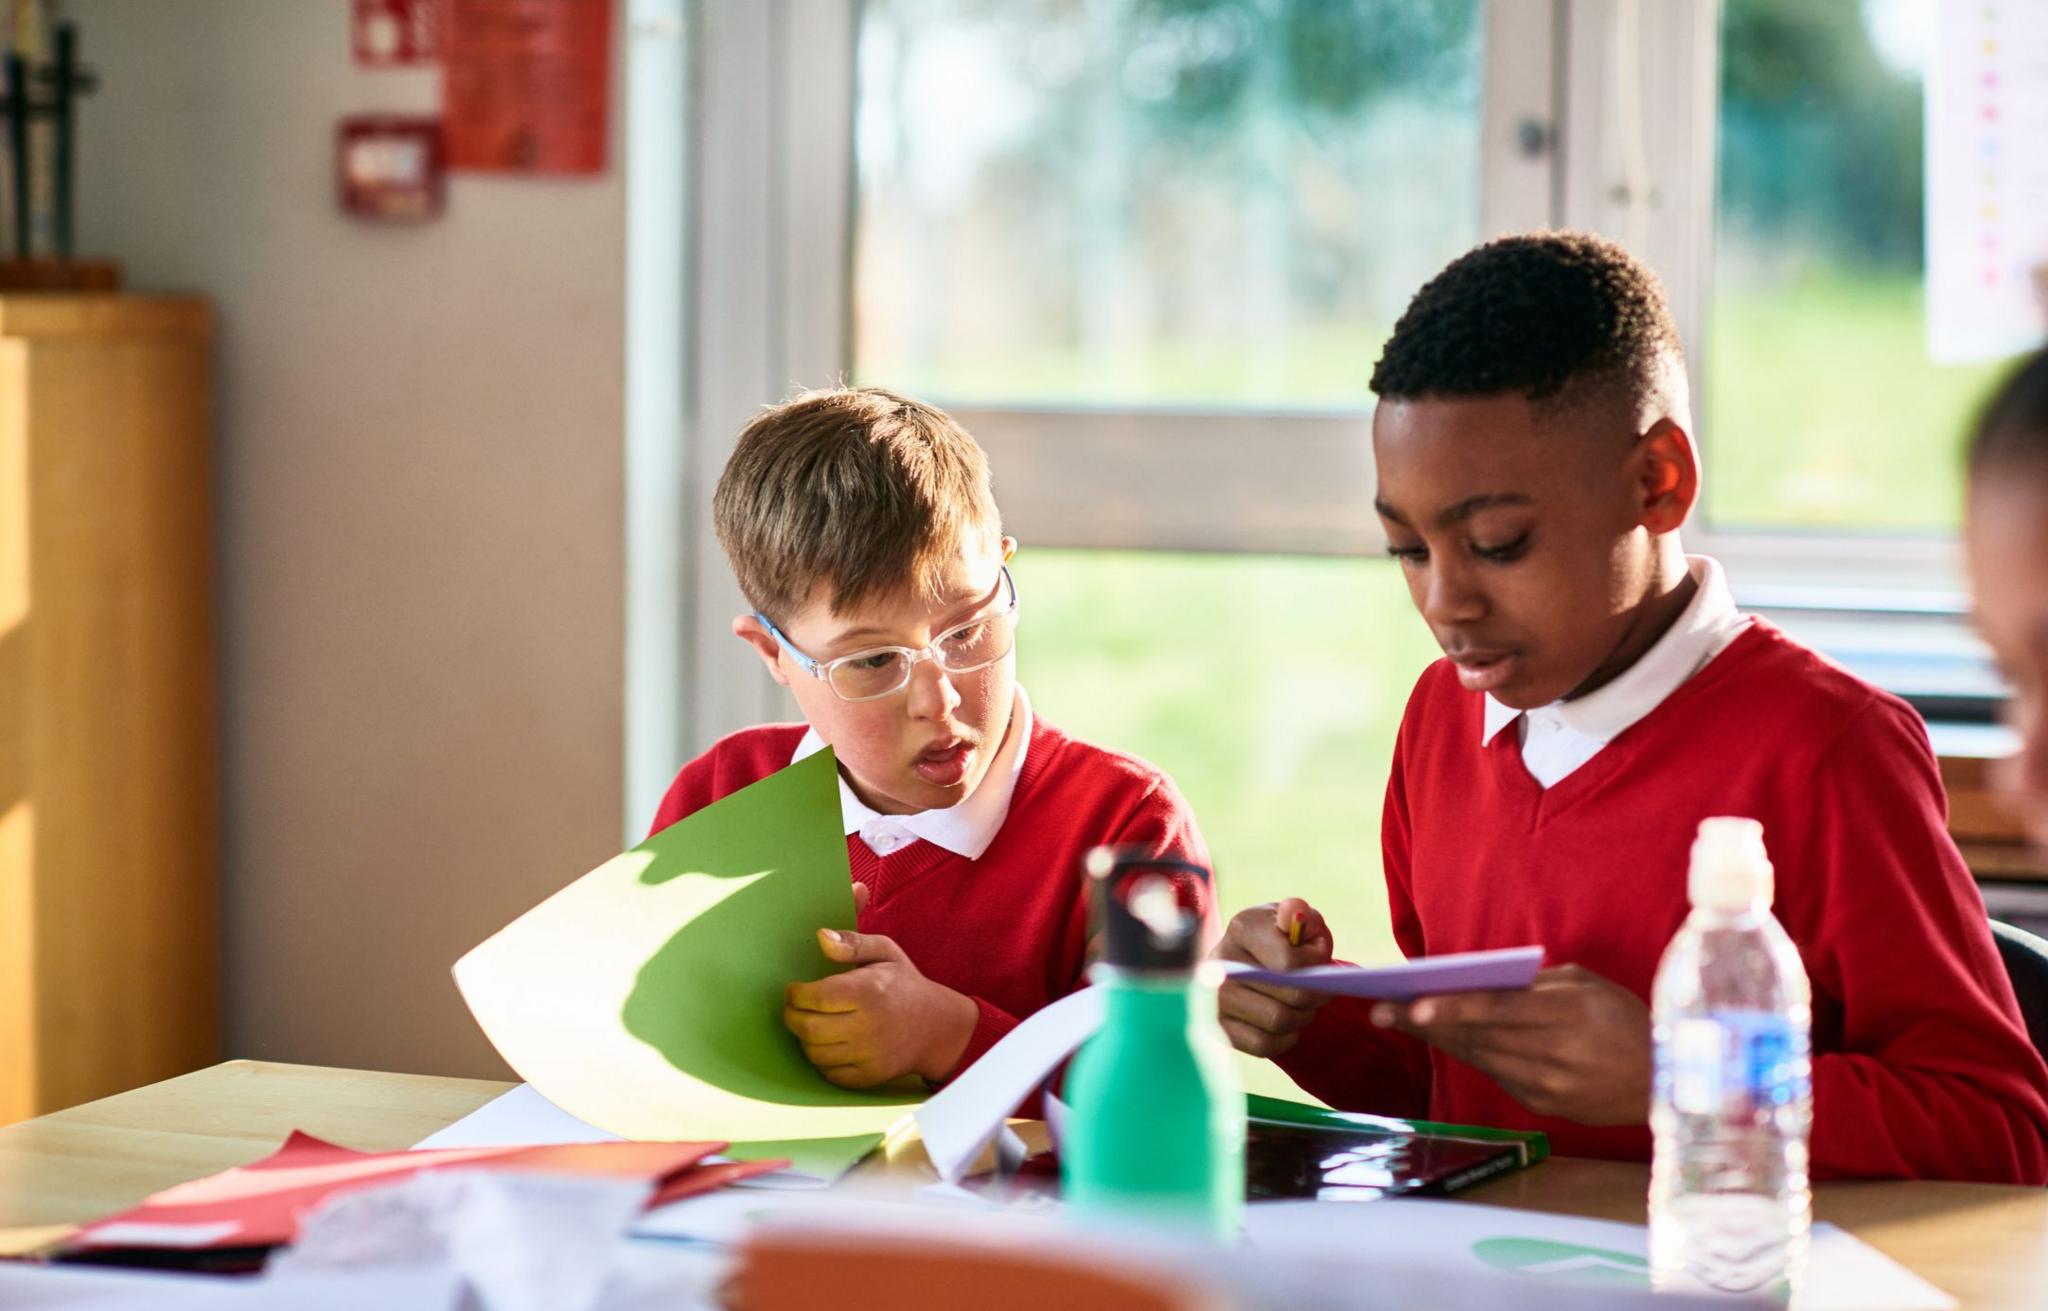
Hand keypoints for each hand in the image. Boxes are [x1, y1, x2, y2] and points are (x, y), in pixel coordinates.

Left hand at [783, 926, 977, 1087]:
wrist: (937, 1027)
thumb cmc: (904, 985)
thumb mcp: (886, 953)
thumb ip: (852, 943)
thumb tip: (821, 937)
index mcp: (869, 991)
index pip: (816, 997)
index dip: (796, 994)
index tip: (794, 990)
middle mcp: (868, 1025)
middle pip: (809, 1027)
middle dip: (791, 1017)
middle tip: (793, 1009)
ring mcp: (870, 1055)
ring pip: (815, 1053)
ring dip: (804, 1039)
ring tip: (810, 1025)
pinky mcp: (870, 1076)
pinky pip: (830, 1073)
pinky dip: (821, 1060)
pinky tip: (827, 1045)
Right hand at [1213, 898, 1334, 1057]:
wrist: (1253, 962)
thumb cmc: (1284, 940)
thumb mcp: (1296, 919)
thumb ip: (1300, 913)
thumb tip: (1293, 916)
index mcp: (1241, 927)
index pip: (1290, 963)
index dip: (1317, 966)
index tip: (1319, 959)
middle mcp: (1221, 962)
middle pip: (1289, 995)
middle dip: (1316, 996)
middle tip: (1322, 991)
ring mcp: (1215, 997)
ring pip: (1278, 1021)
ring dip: (1303, 1018)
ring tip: (1304, 1006)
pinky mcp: (1218, 1028)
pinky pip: (1263, 1045)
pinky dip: (1285, 1039)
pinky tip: (1288, 1025)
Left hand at [1370, 964, 1650, 1124]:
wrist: (1664, 1081)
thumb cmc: (1623, 1018)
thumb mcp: (1585, 984)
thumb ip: (1533, 983)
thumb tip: (1478, 980)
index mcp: (1567, 1015)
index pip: (1498, 1010)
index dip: (1453, 1008)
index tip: (1412, 1005)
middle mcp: (1554, 1054)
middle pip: (1478, 1036)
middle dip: (1425, 1022)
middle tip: (1380, 1009)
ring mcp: (1547, 1086)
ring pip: (1479, 1057)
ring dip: (1438, 1038)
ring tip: (1399, 1019)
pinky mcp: (1542, 1106)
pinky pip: (1495, 1074)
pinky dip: (1469, 1054)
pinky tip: (1443, 1039)